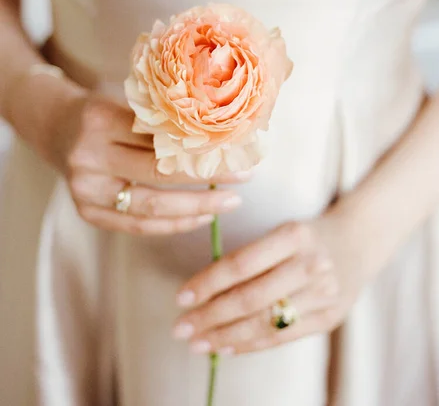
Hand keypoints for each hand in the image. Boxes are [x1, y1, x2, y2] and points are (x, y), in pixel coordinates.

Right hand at [50, 91, 247, 235]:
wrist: (54, 127)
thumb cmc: (98, 111)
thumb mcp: (124, 103)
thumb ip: (159, 122)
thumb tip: (218, 138)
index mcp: (100, 121)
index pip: (160, 140)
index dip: (202, 149)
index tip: (237, 152)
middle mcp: (89, 159)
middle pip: (158, 176)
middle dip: (207, 180)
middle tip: (243, 181)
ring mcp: (85, 191)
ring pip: (150, 208)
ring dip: (195, 210)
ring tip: (227, 204)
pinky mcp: (87, 213)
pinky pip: (136, 226)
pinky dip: (171, 225)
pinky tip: (199, 219)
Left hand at [172, 210, 363, 353]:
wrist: (357, 242)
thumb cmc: (307, 237)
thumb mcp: (280, 232)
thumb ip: (249, 258)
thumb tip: (203, 290)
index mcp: (293, 235)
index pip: (240, 264)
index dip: (207, 283)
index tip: (181, 297)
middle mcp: (310, 265)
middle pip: (250, 298)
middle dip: (210, 317)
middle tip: (181, 327)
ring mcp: (323, 294)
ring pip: (264, 323)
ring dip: (225, 336)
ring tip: (198, 343)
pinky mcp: (329, 319)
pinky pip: (282, 337)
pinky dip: (250, 345)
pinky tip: (227, 347)